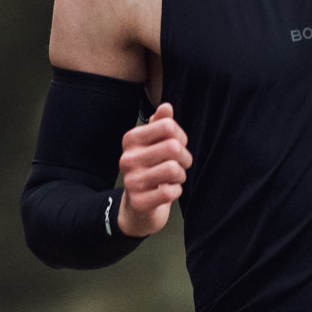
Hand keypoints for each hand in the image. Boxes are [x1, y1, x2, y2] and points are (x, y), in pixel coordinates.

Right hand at [118, 101, 192, 235]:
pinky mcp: (138, 202)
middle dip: (185, 157)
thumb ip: (161, 123)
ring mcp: (130, 181)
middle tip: (181, 165)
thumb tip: (166, 107)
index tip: (178, 146)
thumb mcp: (156, 143)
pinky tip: (168, 191)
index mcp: (131, 139)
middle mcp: (127, 158)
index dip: (180, 136)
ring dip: (181, 175)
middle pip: (173, 147)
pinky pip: (170, 193)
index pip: (167, 125)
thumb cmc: (153, 166)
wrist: (139, 205)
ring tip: (174, 178)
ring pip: (173, 169)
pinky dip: (176, 191)